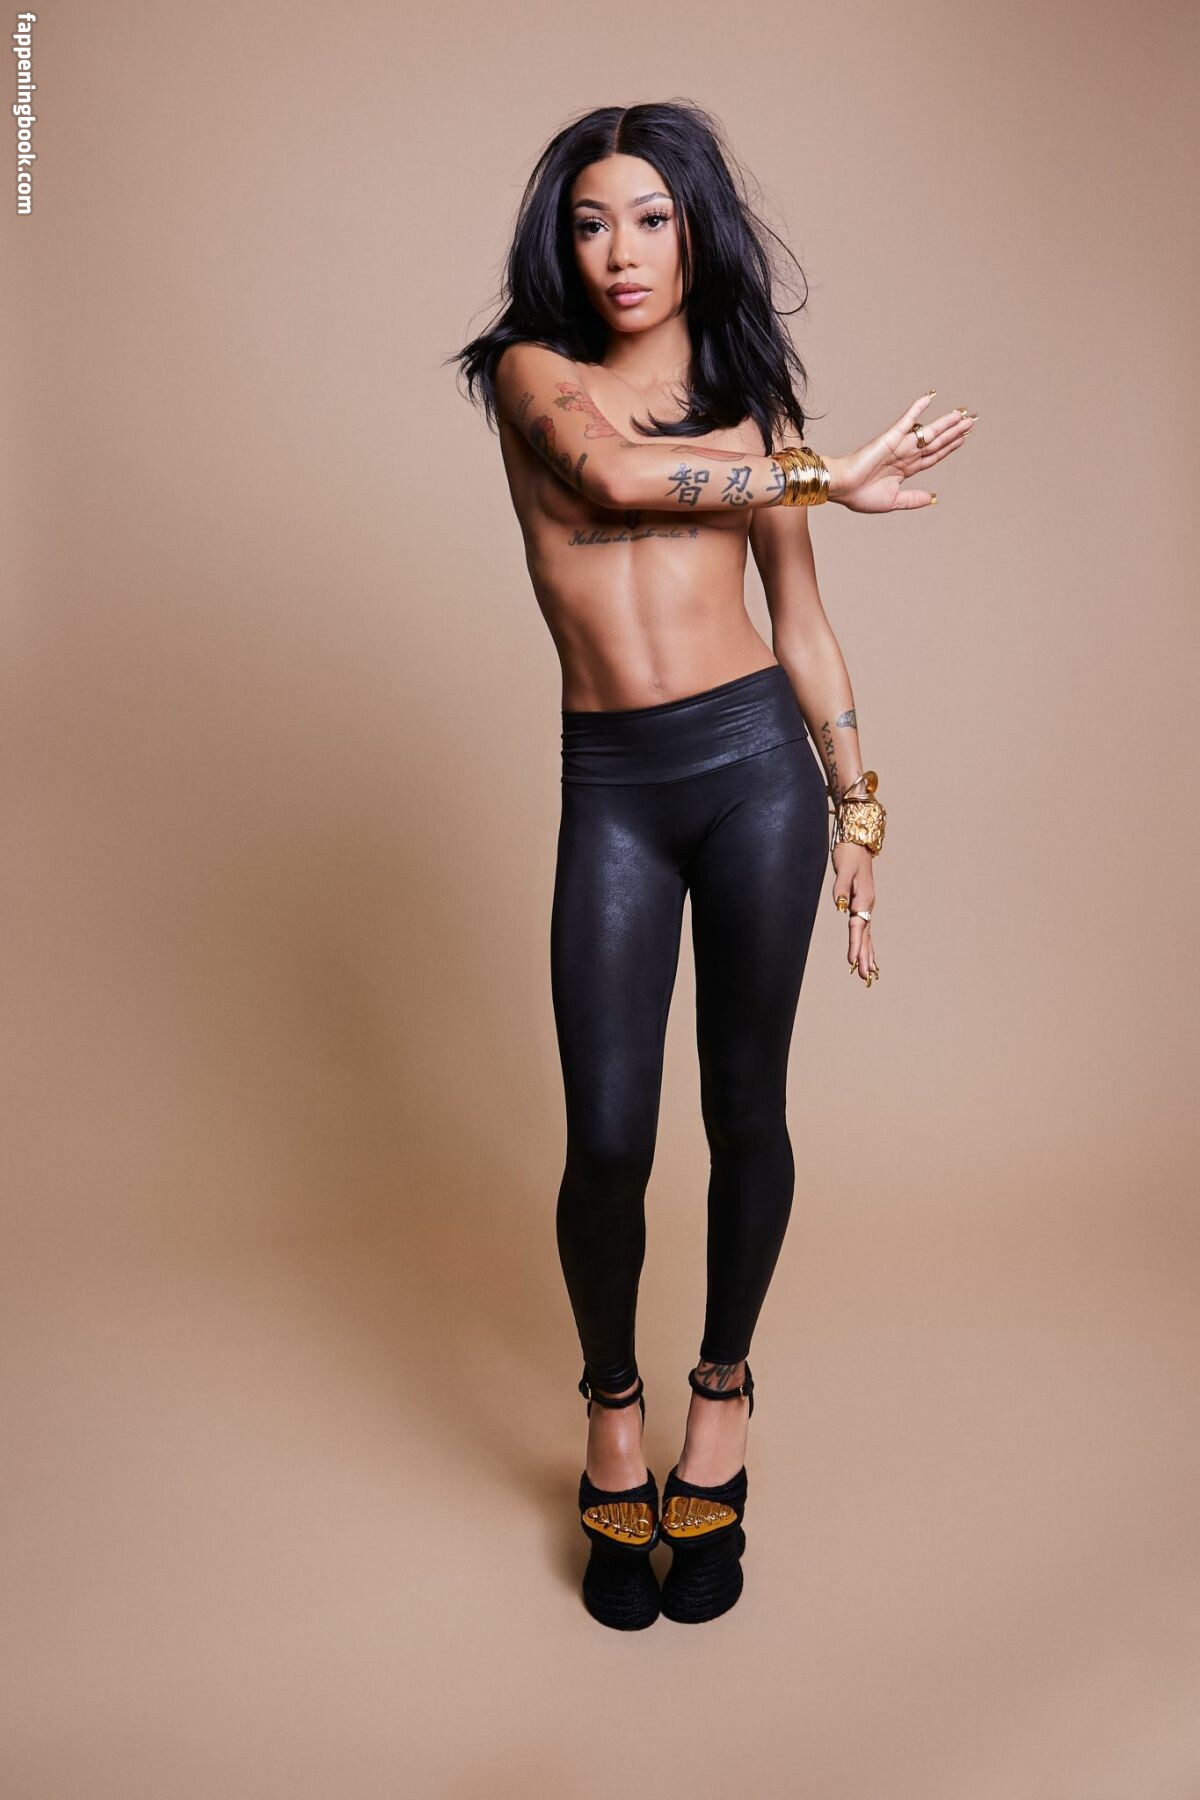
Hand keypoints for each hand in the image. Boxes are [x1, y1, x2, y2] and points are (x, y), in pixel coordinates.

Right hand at [826, 391, 976, 512]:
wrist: (843, 488)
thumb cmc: (861, 495)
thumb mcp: (894, 501)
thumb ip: (913, 498)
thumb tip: (932, 497)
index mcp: (907, 469)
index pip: (934, 455)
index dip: (950, 447)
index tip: (964, 437)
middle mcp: (906, 454)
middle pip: (936, 441)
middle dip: (954, 432)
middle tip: (971, 420)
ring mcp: (900, 445)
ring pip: (928, 431)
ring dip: (946, 422)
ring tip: (962, 413)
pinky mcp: (891, 437)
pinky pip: (907, 421)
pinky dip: (918, 409)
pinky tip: (929, 398)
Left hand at [831, 844, 878, 985]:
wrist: (858, 841)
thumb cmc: (848, 853)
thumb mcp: (844, 867)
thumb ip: (841, 886)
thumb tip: (840, 906)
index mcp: (863, 898)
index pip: (857, 925)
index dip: (854, 944)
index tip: (851, 961)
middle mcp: (867, 904)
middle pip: (865, 935)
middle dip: (864, 956)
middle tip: (865, 977)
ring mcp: (867, 905)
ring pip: (867, 935)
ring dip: (868, 954)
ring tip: (870, 974)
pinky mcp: (863, 904)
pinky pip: (865, 929)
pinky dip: (866, 943)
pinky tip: (867, 954)